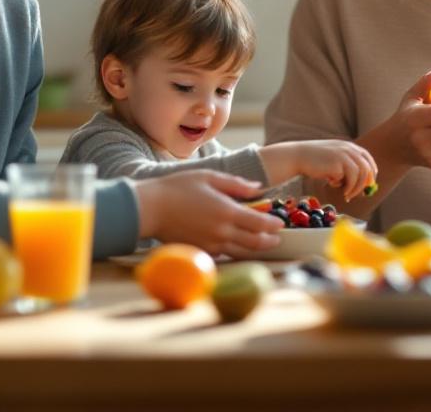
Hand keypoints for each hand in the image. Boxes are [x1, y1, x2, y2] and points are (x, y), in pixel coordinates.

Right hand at [134, 170, 282, 256]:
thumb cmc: (178, 188)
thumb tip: (259, 188)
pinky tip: (238, 245)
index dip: (274, 225)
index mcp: (227, 212)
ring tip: (264, 244)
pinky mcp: (201, 252)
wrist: (151, 208)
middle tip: (277, 237)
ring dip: (256, 249)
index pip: (260, 224)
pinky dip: (235, 251)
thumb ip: (236, 185)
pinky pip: (224, 254)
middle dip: (270, 241)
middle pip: (255, 243)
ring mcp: (212, 245)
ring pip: (242, 253)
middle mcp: (222, 232)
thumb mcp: (209, 177)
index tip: (279, 223)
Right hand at [260, 140, 377, 200]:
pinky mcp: (337, 165)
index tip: (369, 183)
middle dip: (364, 184)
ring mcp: (343, 156)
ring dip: (354, 188)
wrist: (297, 156)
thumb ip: (346, 165)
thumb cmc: (314, 160)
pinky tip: (331, 184)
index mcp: (348, 146)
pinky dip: (342, 186)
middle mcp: (348, 149)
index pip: (367, 158)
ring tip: (345, 195)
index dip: (371, 171)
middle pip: (366, 168)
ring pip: (359, 176)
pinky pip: (346, 180)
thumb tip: (362, 184)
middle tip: (358, 194)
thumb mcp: (333, 158)